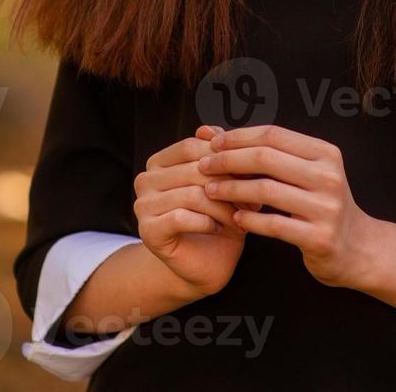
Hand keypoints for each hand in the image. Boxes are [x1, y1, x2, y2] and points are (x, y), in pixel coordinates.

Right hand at [134, 124, 258, 298]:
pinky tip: (221, 229)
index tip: (251, 174)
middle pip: (195, 169)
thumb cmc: (218, 219)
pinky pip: (183, 217)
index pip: (193, 146)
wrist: (206, 265)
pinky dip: (209, 223)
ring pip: (193, 194)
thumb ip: (218, 155)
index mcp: (159, 162)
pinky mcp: (148, 231)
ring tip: (241, 217)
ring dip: (224, 207)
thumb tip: (212, 130)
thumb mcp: (223, 182)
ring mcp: (142, 206)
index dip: (225, 158)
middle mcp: (145, 180)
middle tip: (253, 200)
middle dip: (230, 185)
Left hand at [198, 124, 380, 289]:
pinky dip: (249, 219)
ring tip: (210, 191)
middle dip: (229, 160)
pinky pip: (273, 224)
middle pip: (266, 158)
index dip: (239, 136)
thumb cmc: (321, 205)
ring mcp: (326, 208)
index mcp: (325, 154)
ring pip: (266, 190)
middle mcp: (328, 177)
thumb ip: (269, 154)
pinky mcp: (318, 237)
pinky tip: (234, 217)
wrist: (357, 248)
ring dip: (232, 190)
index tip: (213, 143)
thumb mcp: (307, 173)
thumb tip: (213, 132)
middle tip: (204, 166)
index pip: (273, 135)